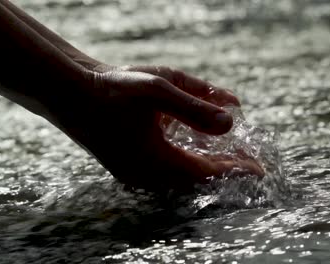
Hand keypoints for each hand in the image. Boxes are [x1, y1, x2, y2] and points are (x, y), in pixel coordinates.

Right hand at [52, 67, 262, 191]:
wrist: (69, 92)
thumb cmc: (112, 88)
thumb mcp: (157, 88)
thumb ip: (195, 105)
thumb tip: (232, 120)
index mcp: (156, 162)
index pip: (207, 173)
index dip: (235, 171)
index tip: (260, 169)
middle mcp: (147, 176)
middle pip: (197, 180)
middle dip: (225, 171)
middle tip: (249, 164)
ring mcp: (136, 176)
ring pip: (182, 179)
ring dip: (207, 169)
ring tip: (230, 160)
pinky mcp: (129, 169)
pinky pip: (167, 174)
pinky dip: (188, 165)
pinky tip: (197, 153)